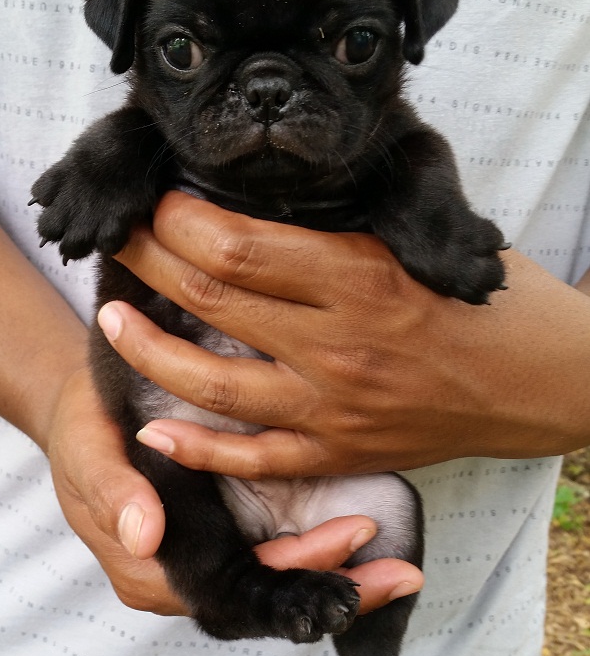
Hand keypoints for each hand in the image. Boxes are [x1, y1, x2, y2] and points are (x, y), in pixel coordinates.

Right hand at [45, 367, 421, 615]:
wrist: (85, 409)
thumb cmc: (83, 429)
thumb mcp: (86, 451)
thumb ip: (114, 492)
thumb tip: (146, 536)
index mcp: (148, 572)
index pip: (230, 598)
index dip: (289, 582)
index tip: (342, 550)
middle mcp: (185, 578)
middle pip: (266, 603)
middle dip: (334, 590)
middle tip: (400, 576)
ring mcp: (210, 559)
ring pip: (279, 587)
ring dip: (337, 579)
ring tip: (401, 573)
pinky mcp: (229, 534)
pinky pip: (278, 557)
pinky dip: (322, 554)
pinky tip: (366, 542)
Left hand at [102, 191, 589, 477]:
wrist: (544, 384)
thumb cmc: (490, 302)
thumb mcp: (422, 241)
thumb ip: (347, 224)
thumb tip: (263, 198)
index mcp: (361, 276)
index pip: (239, 246)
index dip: (180, 221)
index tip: (158, 201)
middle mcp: (339, 344)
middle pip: (213, 300)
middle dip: (149, 262)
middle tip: (117, 238)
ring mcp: (334, 408)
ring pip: (214, 382)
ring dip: (148, 348)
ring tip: (111, 317)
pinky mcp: (339, 453)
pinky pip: (253, 458)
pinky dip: (197, 448)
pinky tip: (152, 427)